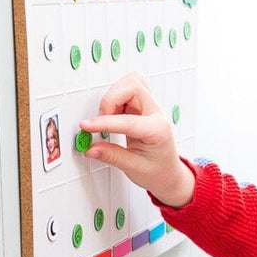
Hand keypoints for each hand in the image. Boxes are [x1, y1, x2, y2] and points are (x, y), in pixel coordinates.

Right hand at [79, 72, 194, 207]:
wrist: (169, 173)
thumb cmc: (158, 171)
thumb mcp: (134, 168)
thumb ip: (111, 156)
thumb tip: (91, 148)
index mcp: (158, 130)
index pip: (129, 120)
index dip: (105, 122)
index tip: (87, 126)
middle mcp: (156, 114)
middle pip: (134, 86)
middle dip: (111, 99)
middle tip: (102, 120)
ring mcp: (150, 108)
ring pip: (131, 83)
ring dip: (114, 97)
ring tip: (108, 117)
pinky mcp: (142, 106)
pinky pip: (127, 90)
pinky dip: (115, 98)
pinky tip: (112, 115)